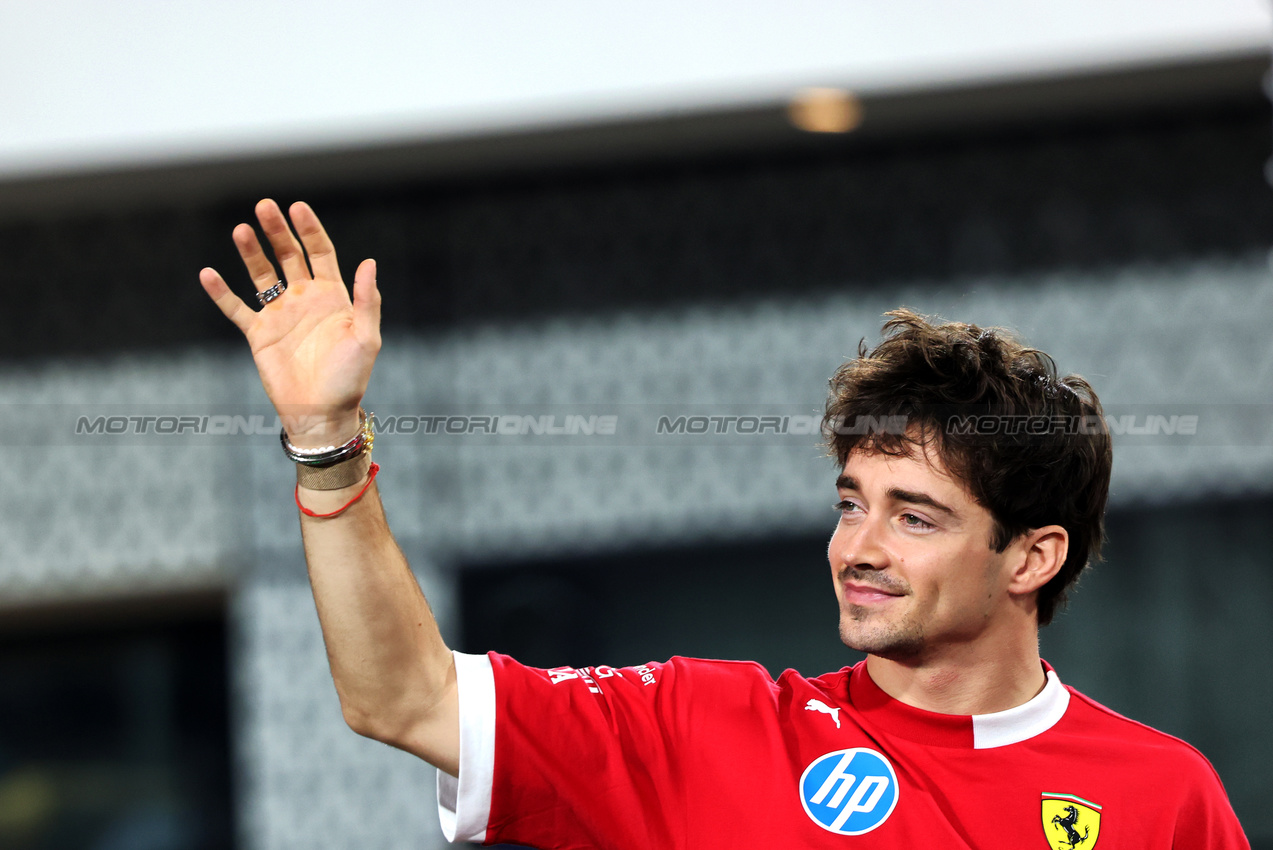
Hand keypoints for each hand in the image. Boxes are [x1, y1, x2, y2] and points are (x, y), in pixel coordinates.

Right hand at [199, 199, 380, 446]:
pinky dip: (221, 292)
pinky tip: (208, 273)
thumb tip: (369, 263)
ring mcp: (280, 315)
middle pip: (288, 256)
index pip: (320, 253)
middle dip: (277, 231)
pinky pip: (236, 309)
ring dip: (250, 252)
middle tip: (264, 206)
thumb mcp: (366, 338)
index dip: (309, 230)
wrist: (323, 413)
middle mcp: (304, 299)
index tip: (297, 207)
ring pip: (261, 275)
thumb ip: (367, 301)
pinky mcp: (259, 334)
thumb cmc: (350, 378)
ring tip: (241, 229)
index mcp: (332, 296)